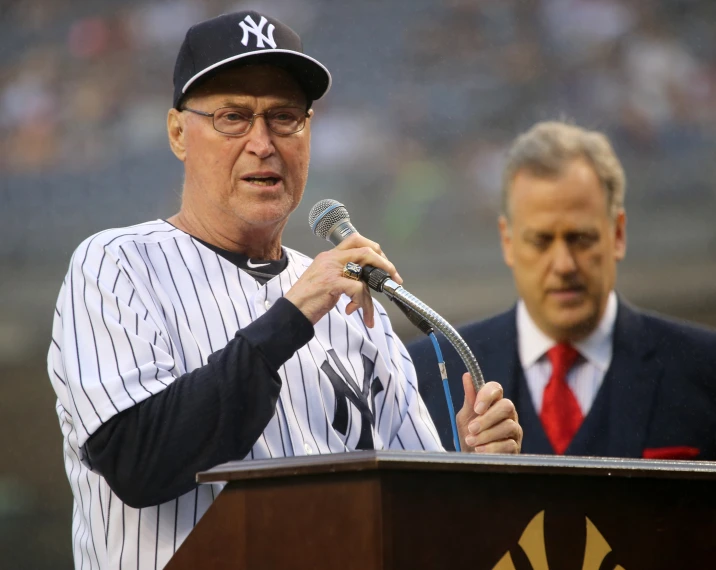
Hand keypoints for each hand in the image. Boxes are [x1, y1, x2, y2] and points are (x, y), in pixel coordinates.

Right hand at [284, 233, 401, 327]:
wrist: (290, 313)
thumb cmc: (307, 300)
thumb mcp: (326, 281)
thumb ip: (343, 275)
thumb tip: (365, 280)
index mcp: (329, 256)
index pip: (356, 240)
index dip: (375, 249)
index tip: (385, 265)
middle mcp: (330, 258)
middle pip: (366, 250)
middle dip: (385, 264)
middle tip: (393, 278)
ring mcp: (331, 269)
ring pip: (365, 273)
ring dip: (372, 296)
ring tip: (369, 312)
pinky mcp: (331, 282)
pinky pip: (358, 289)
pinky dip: (361, 303)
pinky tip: (352, 310)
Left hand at [456, 376, 521, 453]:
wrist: (471, 458)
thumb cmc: (469, 434)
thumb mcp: (465, 416)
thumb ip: (469, 398)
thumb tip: (467, 376)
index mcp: (494, 402)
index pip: (496, 388)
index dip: (487, 395)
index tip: (476, 408)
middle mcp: (508, 413)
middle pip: (506, 406)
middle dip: (487, 418)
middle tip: (471, 428)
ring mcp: (514, 430)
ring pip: (508, 426)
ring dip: (487, 435)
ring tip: (471, 441)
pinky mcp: (516, 447)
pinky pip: (509, 444)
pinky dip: (492, 447)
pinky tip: (480, 450)